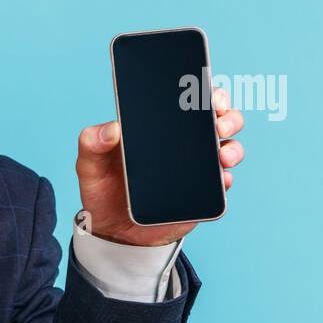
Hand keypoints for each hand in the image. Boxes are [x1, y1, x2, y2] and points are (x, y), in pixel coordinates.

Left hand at [75, 86, 244, 245]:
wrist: (112, 230)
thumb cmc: (103, 190)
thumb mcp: (90, 165)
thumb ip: (91, 143)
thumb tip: (111, 129)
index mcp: (160, 128)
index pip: (189, 102)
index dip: (206, 92)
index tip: (208, 93)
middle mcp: (185, 144)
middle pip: (220, 120)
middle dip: (228, 116)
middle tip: (219, 123)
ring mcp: (197, 169)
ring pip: (229, 149)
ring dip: (233, 148)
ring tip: (222, 155)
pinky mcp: (202, 195)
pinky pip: (223, 185)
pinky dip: (226, 180)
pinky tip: (221, 179)